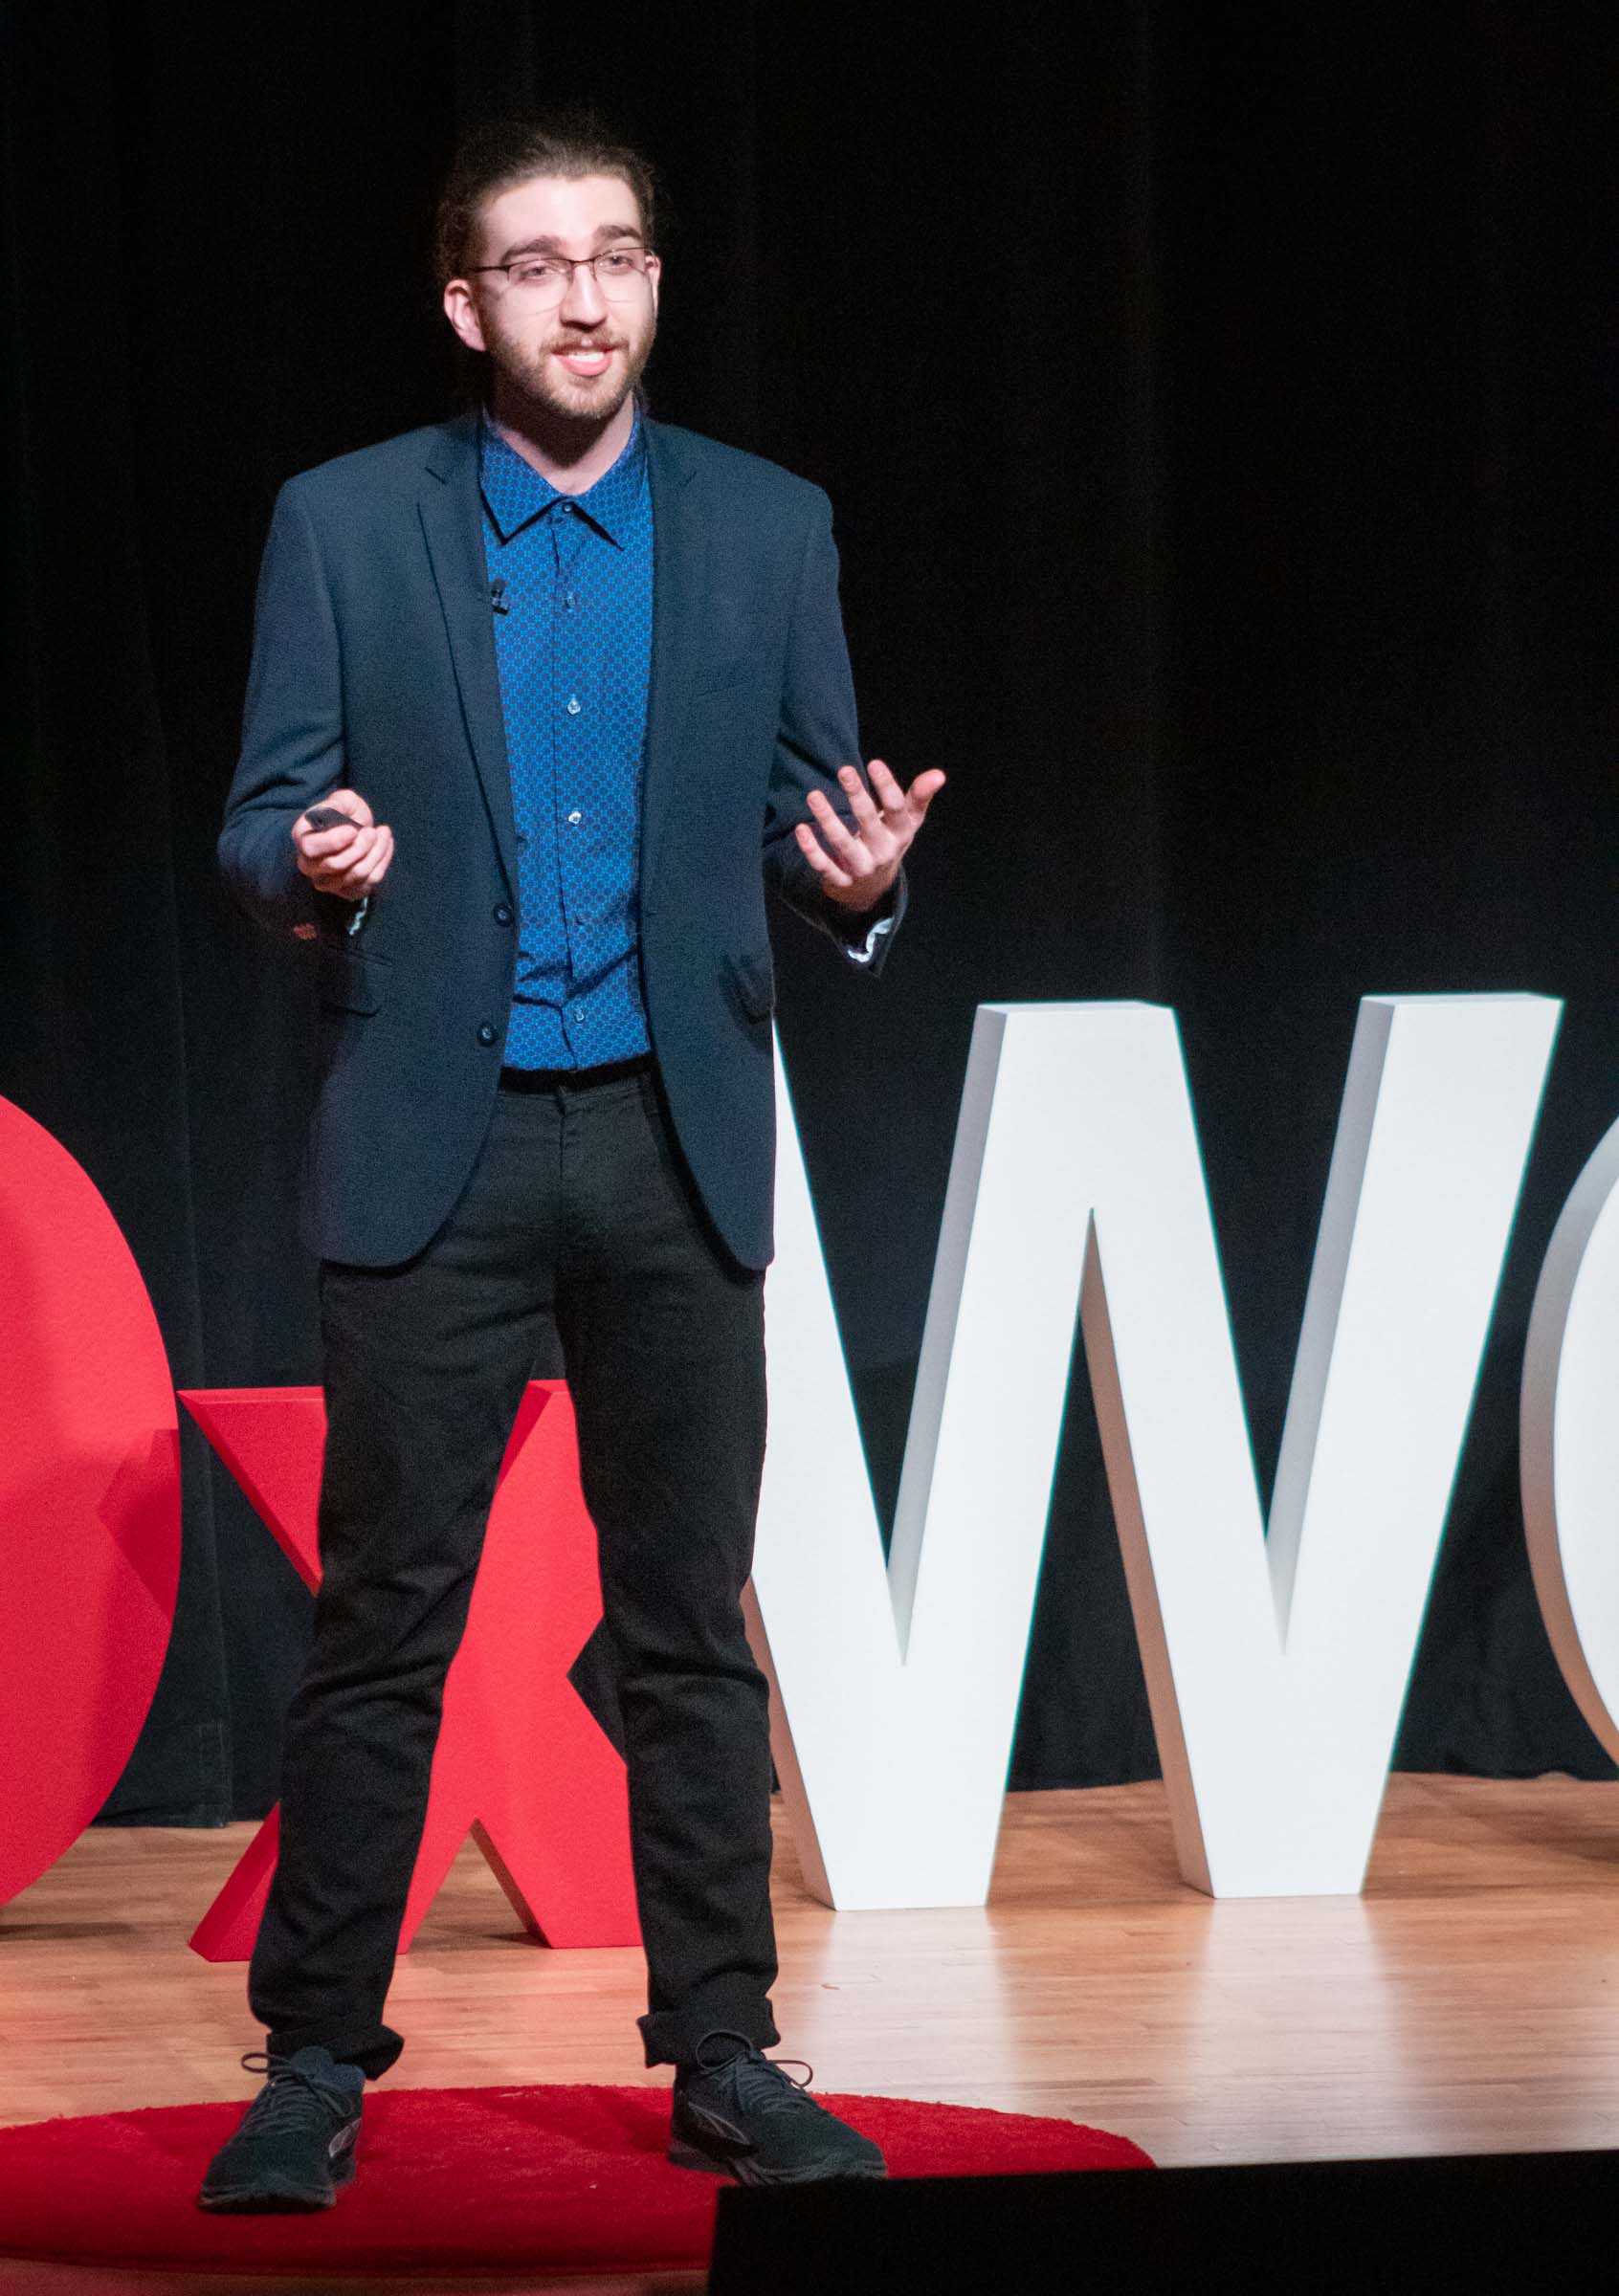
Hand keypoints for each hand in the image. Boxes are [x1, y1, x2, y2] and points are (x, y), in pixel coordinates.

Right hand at [291, 789, 394, 899]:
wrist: (354, 830)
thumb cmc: (345, 813)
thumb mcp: (342, 800)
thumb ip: (339, 804)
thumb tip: (341, 820)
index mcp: (302, 838)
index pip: (311, 848)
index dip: (335, 841)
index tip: (353, 829)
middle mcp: (308, 864)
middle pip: (336, 864)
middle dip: (361, 846)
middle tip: (373, 831)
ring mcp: (326, 881)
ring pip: (355, 875)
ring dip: (376, 853)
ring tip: (383, 834)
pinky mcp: (346, 891)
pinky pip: (368, 883)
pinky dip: (382, 863)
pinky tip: (385, 845)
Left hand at [795, 759, 945, 910]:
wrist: (874, 885)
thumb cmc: (890, 839)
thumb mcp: (908, 821)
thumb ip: (919, 796)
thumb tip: (939, 774)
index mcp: (900, 833)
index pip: (896, 808)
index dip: (887, 786)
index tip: (874, 763)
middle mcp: (883, 851)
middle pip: (869, 823)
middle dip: (857, 797)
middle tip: (845, 770)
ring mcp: (862, 867)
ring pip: (843, 844)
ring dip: (828, 820)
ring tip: (813, 795)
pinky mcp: (842, 880)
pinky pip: (825, 866)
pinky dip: (812, 850)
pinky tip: (801, 829)